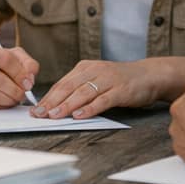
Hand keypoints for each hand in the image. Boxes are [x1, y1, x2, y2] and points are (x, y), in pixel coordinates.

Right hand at [0, 40, 37, 108]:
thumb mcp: (11, 54)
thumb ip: (26, 62)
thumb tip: (30, 77)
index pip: (4, 58)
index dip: (19, 73)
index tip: (28, 82)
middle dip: (15, 90)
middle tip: (23, 93)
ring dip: (8, 100)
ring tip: (15, 98)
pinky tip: (4, 102)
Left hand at [32, 60, 164, 118]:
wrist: (149, 75)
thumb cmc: (120, 81)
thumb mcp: (97, 79)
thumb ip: (79, 88)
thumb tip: (56, 104)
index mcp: (85, 68)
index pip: (62, 83)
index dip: (47, 97)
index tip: (35, 109)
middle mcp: (94, 71)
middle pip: (68, 87)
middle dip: (51, 101)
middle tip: (39, 114)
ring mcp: (108, 80)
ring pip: (82, 93)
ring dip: (66, 105)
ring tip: (54, 115)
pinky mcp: (120, 90)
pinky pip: (102, 100)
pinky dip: (89, 108)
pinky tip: (79, 115)